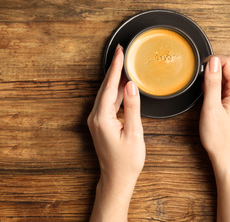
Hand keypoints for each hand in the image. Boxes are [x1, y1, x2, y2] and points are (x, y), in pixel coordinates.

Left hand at [88, 44, 144, 221]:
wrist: (116, 178)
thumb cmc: (126, 161)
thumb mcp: (134, 133)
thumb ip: (132, 108)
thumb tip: (131, 85)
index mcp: (101, 118)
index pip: (109, 87)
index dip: (115, 68)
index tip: (120, 53)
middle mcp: (95, 117)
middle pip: (105, 87)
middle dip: (113, 68)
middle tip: (121, 51)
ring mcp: (96, 120)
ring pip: (106, 94)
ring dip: (114, 79)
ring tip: (123, 63)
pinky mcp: (100, 123)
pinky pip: (108, 102)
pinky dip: (115, 92)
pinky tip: (123, 85)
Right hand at [200, 55, 229, 221]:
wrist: (225, 154)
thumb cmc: (218, 136)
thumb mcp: (211, 108)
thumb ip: (212, 83)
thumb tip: (212, 62)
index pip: (229, 62)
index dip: (213, 61)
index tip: (200, 69)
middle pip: (229, 68)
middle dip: (212, 70)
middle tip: (199, 83)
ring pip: (226, 76)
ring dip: (213, 79)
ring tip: (204, 94)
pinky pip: (226, 86)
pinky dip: (215, 87)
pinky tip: (209, 99)